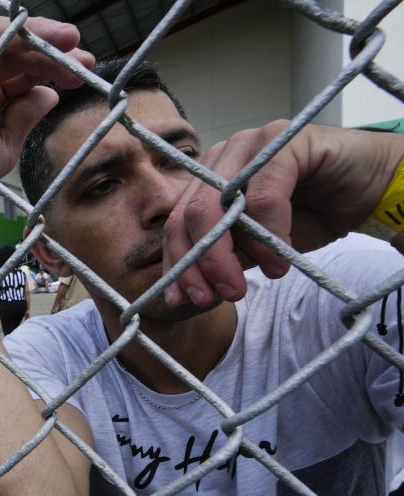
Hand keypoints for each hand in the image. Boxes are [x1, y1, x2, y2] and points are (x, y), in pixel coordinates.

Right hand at [0, 0, 93, 214]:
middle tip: (76, 47)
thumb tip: (50, 93)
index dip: (57, 66)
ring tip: (59, 36)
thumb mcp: (4, 148)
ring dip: (22, 31)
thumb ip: (24, 117)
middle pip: (15, 48)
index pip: (29, 68)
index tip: (85, 69)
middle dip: (48, 47)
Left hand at [163, 122, 403, 306]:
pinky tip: (279, 263)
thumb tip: (187, 292)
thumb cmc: (312, 216)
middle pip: (190, 216)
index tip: (182, 300)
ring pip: (218, 206)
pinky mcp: (285, 142)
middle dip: (200, 264)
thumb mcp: (257, 247)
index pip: (176, 223)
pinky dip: (268, 236)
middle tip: (221, 296)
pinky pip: (263, 198)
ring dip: (227, 256)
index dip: (176, 263)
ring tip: (244, 287)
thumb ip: (225, 259)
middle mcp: (224, 157)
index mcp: (209, 179)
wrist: (372, 192)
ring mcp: (252, 145)